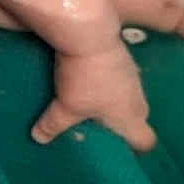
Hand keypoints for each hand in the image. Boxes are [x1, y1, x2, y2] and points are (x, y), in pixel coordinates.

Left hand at [31, 45, 155, 151]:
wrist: (90, 33)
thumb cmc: (84, 79)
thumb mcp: (65, 107)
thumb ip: (53, 125)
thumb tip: (38, 138)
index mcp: (131, 117)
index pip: (145, 141)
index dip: (133, 149)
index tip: (116, 150)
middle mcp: (138, 98)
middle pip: (137, 119)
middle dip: (121, 125)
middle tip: (97, 128)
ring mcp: (132, 76)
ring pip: (128, 97)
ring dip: (114, 101)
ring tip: (89, 103)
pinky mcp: (123, 58)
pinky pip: (119, 79)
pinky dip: (109, 82)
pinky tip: (89, 79)